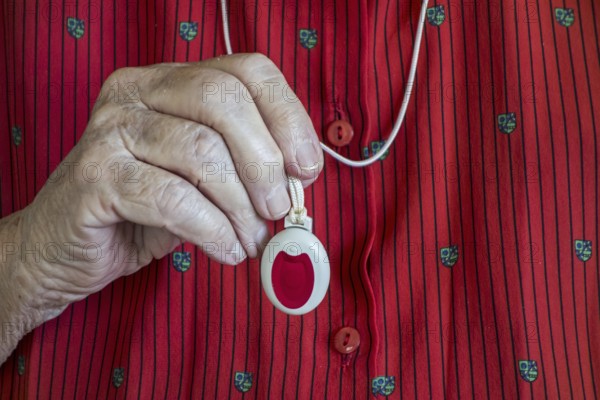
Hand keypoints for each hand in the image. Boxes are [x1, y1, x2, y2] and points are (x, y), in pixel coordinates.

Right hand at [16, 53, 323, 314]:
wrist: (64, 248)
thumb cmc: (142, 211)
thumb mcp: (203, 180)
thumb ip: (245, 167)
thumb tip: (300, 176)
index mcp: (168, 81)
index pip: (245, 71)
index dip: (288, 116)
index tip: (306, 167)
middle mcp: (136, 92)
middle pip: (224, 100)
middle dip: (265, 162)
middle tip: (279, 209)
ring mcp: (110, 130)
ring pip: (202, 153)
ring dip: (241, 208)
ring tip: (251, 241)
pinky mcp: (95, 176)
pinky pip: (174, 199)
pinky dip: (213, 230)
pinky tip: (226, 250)